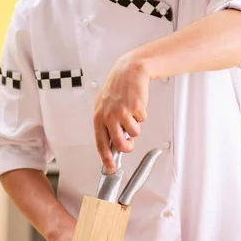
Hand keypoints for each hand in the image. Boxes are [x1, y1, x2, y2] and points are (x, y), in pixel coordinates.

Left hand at [94, 53, 149, 171]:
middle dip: (127, 147)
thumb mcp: (105, 106)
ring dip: (135, 126)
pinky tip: (136, 105)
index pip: (100, 143)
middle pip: (119, 144)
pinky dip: (142, 115)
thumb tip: (111, 144)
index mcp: (98, 116)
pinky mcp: (135, 108)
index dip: (106, 158)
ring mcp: (122, 112)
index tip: (110, 168)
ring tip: (131, 113)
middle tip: (129, 143)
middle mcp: (109, 115)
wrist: (129, 72)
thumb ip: (107, 124)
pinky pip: (142, 120)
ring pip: (134, 133)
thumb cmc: (117, 89)